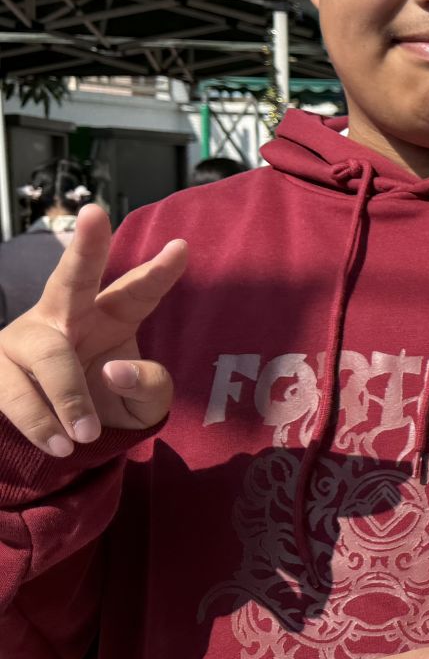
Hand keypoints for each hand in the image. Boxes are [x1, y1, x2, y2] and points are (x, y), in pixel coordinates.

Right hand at [0, 204, 185, 454]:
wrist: (60, 441)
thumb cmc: (110, 408)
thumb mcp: (145, 405)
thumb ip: (150, 387)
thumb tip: (114, 370)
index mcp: (110, 316)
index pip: (137, 292)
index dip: (159, 272)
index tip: (182, 247)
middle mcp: (64, 315)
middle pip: (72, 278)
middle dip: (85, 246)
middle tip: (96, 214)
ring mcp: (24, 340)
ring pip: (47, 355)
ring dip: (67, 397)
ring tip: (85, 435)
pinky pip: (12, 391)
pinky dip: (38, 421)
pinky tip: (57, 443)